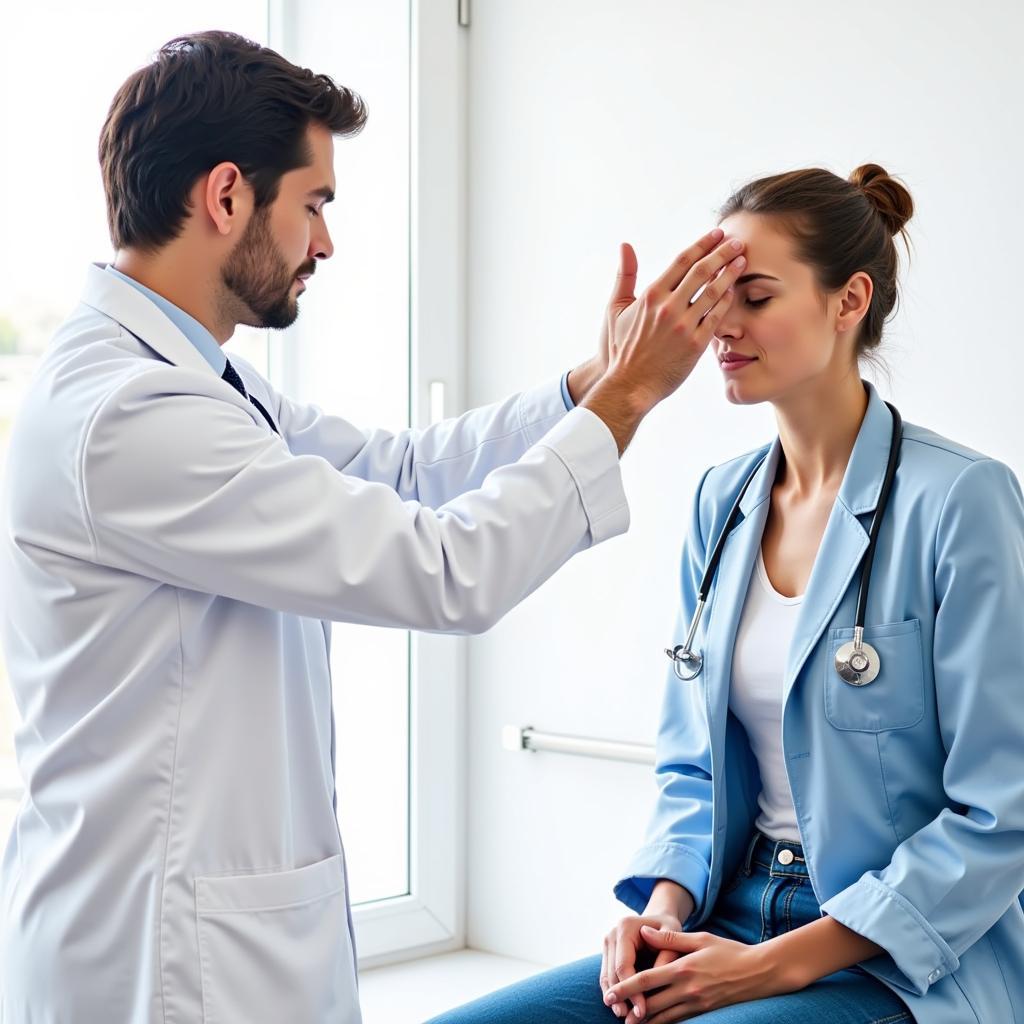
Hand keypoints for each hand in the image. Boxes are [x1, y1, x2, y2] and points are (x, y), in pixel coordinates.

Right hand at [581, 229, 745, 453]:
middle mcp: (669, 308)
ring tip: (742, 261)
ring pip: (713, 292)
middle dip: (722, 253)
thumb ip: (625, 275)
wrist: (629, 384)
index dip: (702, 244)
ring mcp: (683, 326)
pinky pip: (716, 318)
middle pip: (702, 272)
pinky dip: (726, 302)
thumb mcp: (616, 308)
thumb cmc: (620, 348)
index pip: (682, 261)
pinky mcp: (695, 345)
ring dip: (730, 273)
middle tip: (737, 241)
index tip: (716, 234)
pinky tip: (734, 291)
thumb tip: (625, 245)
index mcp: (651, 295)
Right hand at [600, 913, 682, 1020]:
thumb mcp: (673, 936)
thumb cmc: (668, 927)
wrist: (658, 918)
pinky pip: (607, 975)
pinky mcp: (608, 952)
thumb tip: (659, 979)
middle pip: (612, 973)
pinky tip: (621, 1006)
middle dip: (622, 997)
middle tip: (633, 1019)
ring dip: (615, 997)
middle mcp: (612, 934)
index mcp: (625, 927)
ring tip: (624, 1016)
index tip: (643, 1010)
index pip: (624, 965)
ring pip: (606, 976)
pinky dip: (614, 991)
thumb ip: (667, 955)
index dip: (632, 990)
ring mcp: (607, 943)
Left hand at [604, 927, 800, 1022]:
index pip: (647, 980)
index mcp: (683, 968)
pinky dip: (665, 1023)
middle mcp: (688, 989)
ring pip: (665, 1017)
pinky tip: (654, 1023)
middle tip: (613, 1011)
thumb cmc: (729, 951)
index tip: (610, 992)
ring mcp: (697, 1004)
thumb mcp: (699, 939)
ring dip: (645, 1021)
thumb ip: (669, 939)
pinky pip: (680, 1021)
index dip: (626, 987)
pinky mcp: (706, 1012)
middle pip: (652, 1003)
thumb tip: (643, 932)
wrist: (760, 972)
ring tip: (628, 1022)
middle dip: (631, 1009)